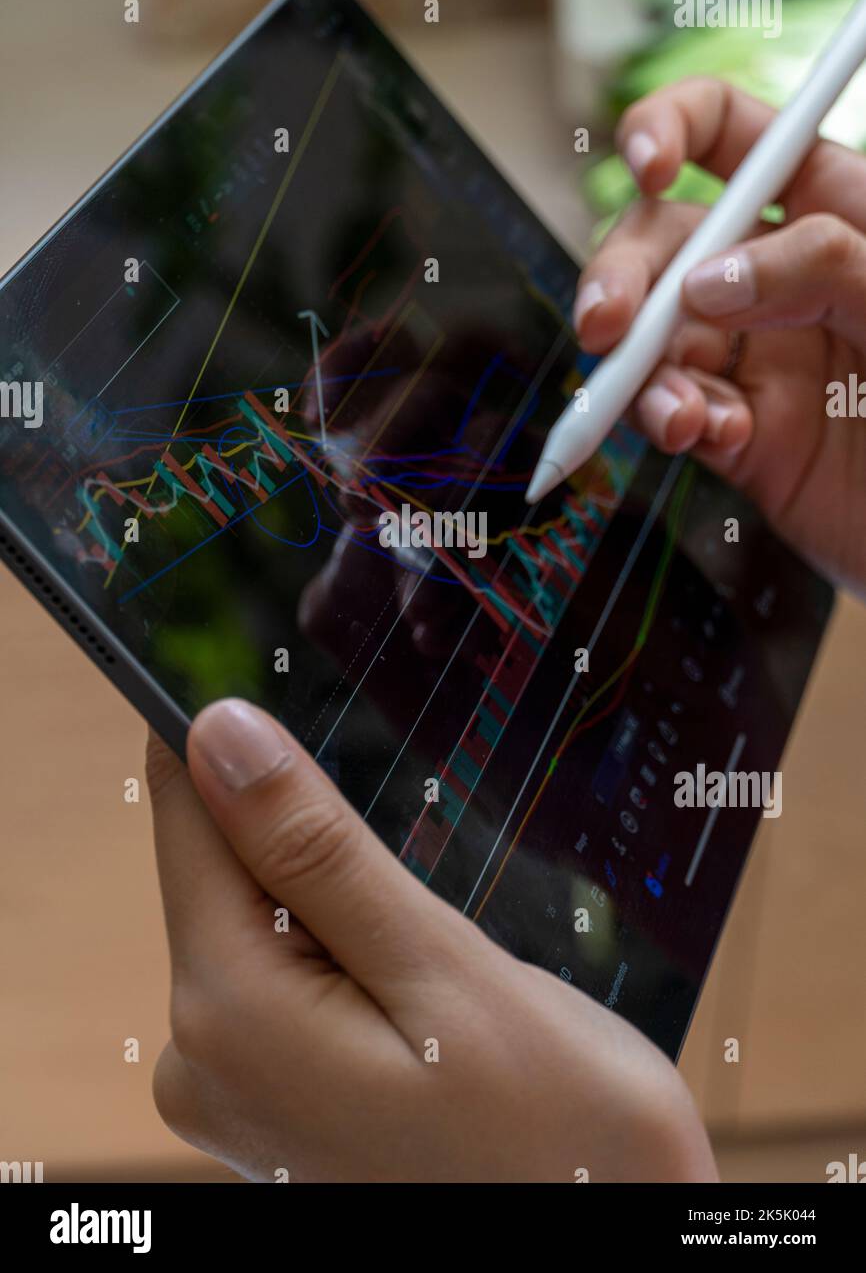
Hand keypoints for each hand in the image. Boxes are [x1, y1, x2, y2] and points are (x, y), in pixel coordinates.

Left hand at [147, 698, 716, 1182]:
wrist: (603, 1236)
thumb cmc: (555, 1136)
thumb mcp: (443, 970)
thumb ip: (317, 854)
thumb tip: (220, 735)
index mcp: (233, 1015)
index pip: (187, 815)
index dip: (231, 738)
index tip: (286, 679)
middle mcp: (205, 1056)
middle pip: (223, 862)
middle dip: (306, 825)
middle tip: (416, 863)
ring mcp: (232, 1082)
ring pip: (257, 910)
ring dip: (333, 887)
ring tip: (428, 939)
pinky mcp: (270, 1090)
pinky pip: (278, 967)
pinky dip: (337, 937)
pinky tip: (412, 973)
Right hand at [579, 76, 865, 594]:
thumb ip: (820, 266)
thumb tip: (705, 283)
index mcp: (829, 203)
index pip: (723, 131)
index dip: (668, 129)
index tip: (649, 170)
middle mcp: (775, 273)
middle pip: (660, 241)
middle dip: (620, 276)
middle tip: (607, 325)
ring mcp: (753, 353)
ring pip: (649, 337)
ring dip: (638, 371)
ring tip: (678, 415)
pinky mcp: (739, 433)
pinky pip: (674, 412)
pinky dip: (675, 421)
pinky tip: (711, 434)